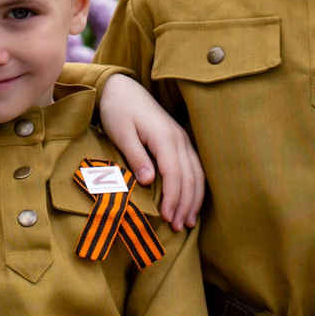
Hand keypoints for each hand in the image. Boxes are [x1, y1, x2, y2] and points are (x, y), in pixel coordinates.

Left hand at [96, 74, 203, 229]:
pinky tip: (192, 202)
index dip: (173, 198)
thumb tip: (149, 181)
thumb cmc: (117, 110)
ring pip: (197, 173)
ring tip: (188, 221)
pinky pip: (195, 167)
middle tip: (178, 227)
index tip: (167, 218)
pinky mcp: (180, 141)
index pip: (175, 174)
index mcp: (164, 137)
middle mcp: (178, 138)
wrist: (122, 88)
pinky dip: (196, 187)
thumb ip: (136, 156)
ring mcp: (182, 139)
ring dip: (194, 199)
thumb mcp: (121, 133)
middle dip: (186, 204)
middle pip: (190, 176)